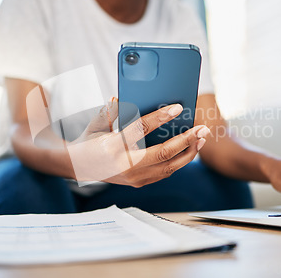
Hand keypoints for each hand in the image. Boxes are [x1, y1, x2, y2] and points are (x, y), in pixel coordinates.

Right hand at [67, 99, 209, 186]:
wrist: (79, 168)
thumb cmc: (89, 142)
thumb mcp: (95, 123)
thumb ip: (110, 111)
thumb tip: (121, 97)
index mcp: (113, 146)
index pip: (140, 129)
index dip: (160, 117)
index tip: (178, 108)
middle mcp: (125, 165)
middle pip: (163, 153)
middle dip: (186, 140)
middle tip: (202, 129)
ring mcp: (133, 177)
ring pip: (169, 167)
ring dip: (188, 152)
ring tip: (201, 138)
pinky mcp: (139, 183)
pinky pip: (165, 172)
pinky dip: (179, 161)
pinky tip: (189, 149)